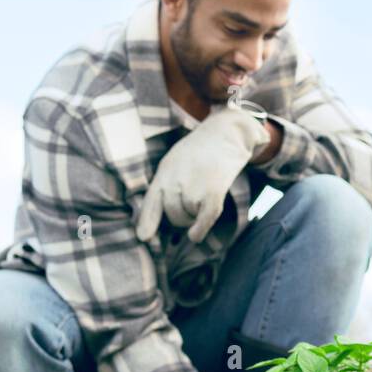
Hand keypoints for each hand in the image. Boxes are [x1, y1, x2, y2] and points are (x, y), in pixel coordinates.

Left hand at [136, 106, 269, 244]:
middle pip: (173, 215)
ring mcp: (193, 186)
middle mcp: (175, 180)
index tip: (143, 238)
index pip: (151, 201)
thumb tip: (163, 212)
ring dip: (196, 215)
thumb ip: (167, 183)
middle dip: (182, 217)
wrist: (227, 133)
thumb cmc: (201, 149)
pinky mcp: (213, 191)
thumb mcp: (175, 161)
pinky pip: (204, 219)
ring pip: (189, 217)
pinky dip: (200, 230)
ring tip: (205, 194)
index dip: (147, 221)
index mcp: (164, 172)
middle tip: (194, 202)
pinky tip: (196, 236)